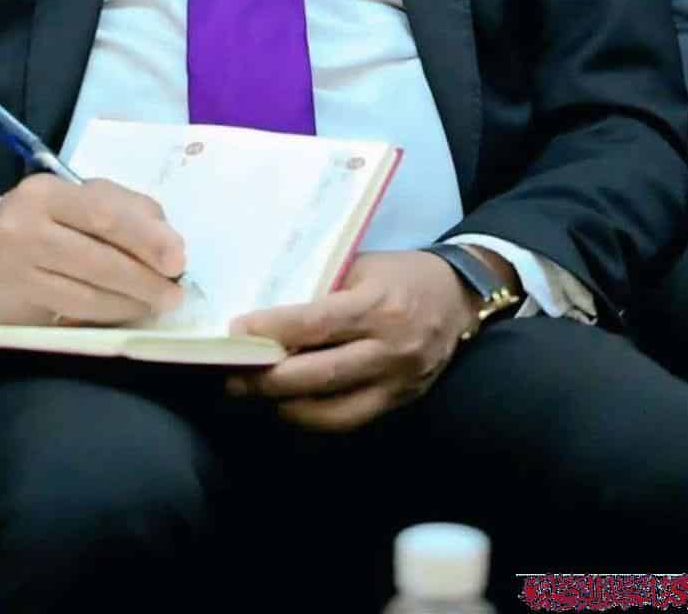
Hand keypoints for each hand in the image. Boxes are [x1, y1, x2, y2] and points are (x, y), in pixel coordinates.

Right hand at [0, 174, 187, 325]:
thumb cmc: (43, 228)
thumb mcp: (76, 204)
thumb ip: (125, 210)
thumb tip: (171, 241)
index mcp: (47, 191)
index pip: (104, 211)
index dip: (146, 236)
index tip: (178, 259)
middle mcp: (25, 223)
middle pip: (98, 252)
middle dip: (144, 275)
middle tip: (175, 292)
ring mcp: (16, 265)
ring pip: (88, 289)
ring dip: (131, 301)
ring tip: (158, 304)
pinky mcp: (14, 302)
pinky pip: (73, 311)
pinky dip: (107, 315)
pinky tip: (126, 314)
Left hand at [223, 250, 482, 431]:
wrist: (458, 297)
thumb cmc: (399, 274)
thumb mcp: (361, 267)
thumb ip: (321, 290)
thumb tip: (264, 309)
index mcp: (379, 306)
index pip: (318, 324)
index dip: (274, 331)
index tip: (236, 332)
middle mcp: (391, 349)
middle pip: (320, 374)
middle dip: (268, 379)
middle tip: (229, 375)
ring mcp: (397, 383)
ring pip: (332, 409)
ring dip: (284, 406)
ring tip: (249, 393)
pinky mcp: (399, 403)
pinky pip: (349, 420)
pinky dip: (312, 417)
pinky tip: (286, 405)